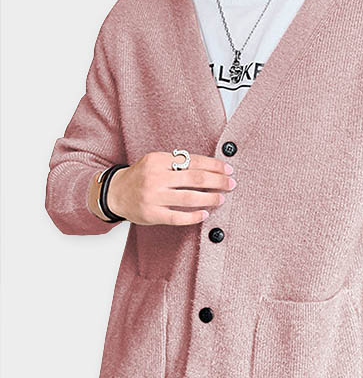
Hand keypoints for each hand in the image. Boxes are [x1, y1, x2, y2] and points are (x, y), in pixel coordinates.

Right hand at [106, 151, 235, 225]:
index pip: (193, 161)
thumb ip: (177, 163)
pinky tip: (205, 214)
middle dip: (217, 181)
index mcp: (158, 160)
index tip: (228, 169)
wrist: (115, 193)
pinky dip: (194, 216)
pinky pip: (178, 217)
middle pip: (194, 178)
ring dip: (210, 198)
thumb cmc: (141, 177)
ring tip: (222, 198)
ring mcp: (153, 197)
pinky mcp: (152, 214)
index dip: (213, 165)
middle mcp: (155, 177)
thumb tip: (210, 167)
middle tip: (231, 183)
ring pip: (189, 198)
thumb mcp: (156, 162)